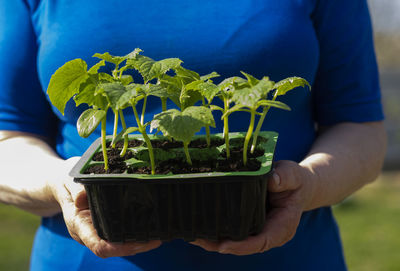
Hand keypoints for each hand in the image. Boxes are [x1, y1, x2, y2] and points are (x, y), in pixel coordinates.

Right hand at [48, 157, 161, 257]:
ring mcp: (97, 228)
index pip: (99, 246)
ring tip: (159, 234)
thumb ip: (77, 189)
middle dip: (135, 246)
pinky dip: (134, 231)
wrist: (60, 182)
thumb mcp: (70, 180)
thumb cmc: (65, 181)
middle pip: (113, 247)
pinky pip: (119, 232)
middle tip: (157, 238)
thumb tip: (82, 198)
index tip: (140, 244)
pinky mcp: (104, 222)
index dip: (120, 248)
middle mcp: (89, 231)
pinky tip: (150, 225)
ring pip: (118, 242)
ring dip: (138, 241)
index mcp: (79, 225)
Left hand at [190, 160, 315, 254]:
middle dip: (220, 245)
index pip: (262, 241)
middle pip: (243, 245)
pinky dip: (216, 230)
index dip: (242, 246)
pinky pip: (232, 231)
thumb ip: (284, 177)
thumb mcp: (293, 175)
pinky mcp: (249, 223)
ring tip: (191, 235)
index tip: (224, 245)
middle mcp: (269, 232)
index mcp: (283, 226)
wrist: (296, 185)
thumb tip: (271, 180)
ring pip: (235, 241)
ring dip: (213, 241)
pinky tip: (199, 225)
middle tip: (197, 239)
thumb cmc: (295, 180)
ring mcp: (258, 230)